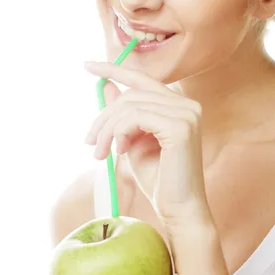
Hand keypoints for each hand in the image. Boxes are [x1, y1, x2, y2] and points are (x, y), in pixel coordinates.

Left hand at [84, 61, 209, 223]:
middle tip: (90, 143)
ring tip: (101, 153)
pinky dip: (120, 133)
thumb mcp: (132, 140)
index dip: (113, 69)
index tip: (87, 65)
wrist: (178, 209)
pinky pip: (136, 117)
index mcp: (178, 105)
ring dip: (108, 130)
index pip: (142, 78)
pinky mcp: (181, 126)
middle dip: (104, 117)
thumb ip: (122, 114)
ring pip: (130, 105)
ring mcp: (187, 113)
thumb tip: (105, 86)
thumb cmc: (158, 178)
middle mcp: (187, 104)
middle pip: (131, 94)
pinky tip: (120, 152)